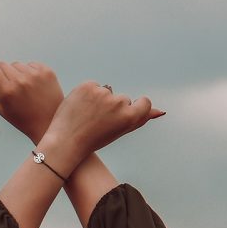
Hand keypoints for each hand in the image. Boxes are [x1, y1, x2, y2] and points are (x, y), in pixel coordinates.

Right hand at [0, 56, 63, 141]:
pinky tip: (34, 87)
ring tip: (24, 91)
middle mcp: (20, 80)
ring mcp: (35, 75)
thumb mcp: (0, 107)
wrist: (50, 124)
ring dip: (16, 74)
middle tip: (11, 90)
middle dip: (1, 74)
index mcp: (6, 91)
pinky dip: (29, 73)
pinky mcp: (46, 71)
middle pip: (1, 64)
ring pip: (16, 64)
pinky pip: (30, 65)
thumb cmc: (22, 118)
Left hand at [42, 80, 164, 159]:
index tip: (123, 114)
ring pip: (107, 92)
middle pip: (122, 99)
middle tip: (97, 122)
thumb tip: (161, 111)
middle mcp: (118, 103)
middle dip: (112, 107)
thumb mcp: (120, 131)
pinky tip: (80, 107)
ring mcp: (103, 93)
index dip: (135, 108)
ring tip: (86, 116)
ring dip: (99, 99)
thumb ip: (140, 119)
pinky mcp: (88, 86)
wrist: (65, 141)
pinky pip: (93, 86)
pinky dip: (87, 94)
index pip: (144, 103)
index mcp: (129, 117)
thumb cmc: (94, 140)